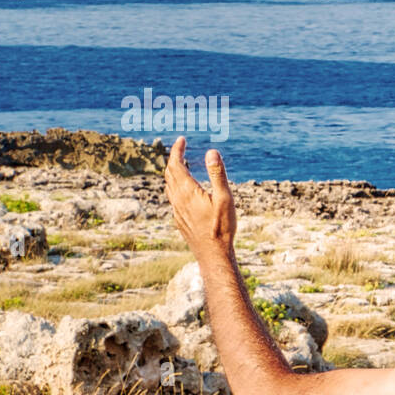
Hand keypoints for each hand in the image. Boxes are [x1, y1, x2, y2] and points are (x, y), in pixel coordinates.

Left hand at [164, 136, 236, 257]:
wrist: (213, 254)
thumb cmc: (221, 227)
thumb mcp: (225, 198)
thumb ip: (217, 174)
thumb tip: (211, 152)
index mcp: (187, 191)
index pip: (176, 164)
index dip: (177, 150)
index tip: (182, 140)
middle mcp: (178, 199)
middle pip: (169, 174)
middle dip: (173, 159)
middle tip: (181, 149)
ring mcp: (177, 210)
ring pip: (169, 186)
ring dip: (172, 172)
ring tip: (181, 165)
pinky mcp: (180, 219)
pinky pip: (172, 198)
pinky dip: (175, 186)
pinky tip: (183, 191)